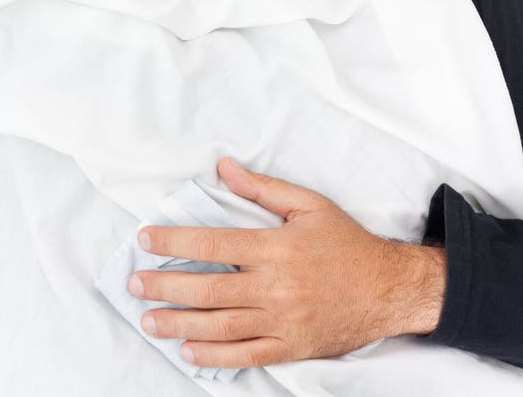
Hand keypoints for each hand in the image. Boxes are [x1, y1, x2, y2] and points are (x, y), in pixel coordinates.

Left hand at [128, 158, 446, 368]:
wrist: (388, 289)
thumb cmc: (346, 243)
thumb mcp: (310, 204)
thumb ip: (263, 188)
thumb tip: (225, 167)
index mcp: (276, 247)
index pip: (214, 244)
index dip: (175, 242)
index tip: (145, 240)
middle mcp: (275, 286)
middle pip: (209, 288)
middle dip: (165, 286)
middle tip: (134, 284)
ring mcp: (282, 320)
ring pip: (220, 325)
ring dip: (179, 324)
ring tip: (149, 320)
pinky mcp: (291, 346)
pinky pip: (246, 354)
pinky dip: (215, 355)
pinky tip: (189, 351)